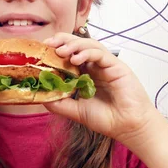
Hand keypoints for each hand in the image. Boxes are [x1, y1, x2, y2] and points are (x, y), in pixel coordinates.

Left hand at [43, 33, 159, 143]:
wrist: (127, 126)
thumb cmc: (106, 118)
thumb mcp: (75, 111)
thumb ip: (58, 102)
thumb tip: (40, 94)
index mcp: (85, 74)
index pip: (68, 55)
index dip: (55, 50)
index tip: (42, 51)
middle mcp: (94, 67)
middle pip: (77, 45)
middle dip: (62, 41)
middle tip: (49, 44)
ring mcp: (105, 65)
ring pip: (89, 45)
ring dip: (73, 45)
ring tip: (61, 51)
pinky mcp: (116, 66)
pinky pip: (100, 53)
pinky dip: (87, 53)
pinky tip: (76, 59)